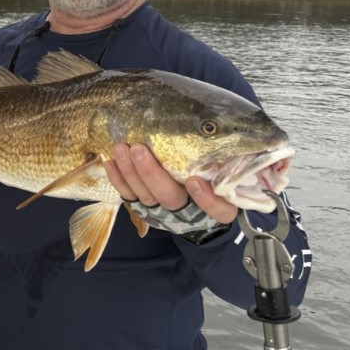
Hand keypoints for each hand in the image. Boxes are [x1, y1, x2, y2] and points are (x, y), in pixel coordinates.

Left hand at [104, 143, 236, 224]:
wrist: (199, 211)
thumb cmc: (217, 182)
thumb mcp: (230, 176)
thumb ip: (232, 164)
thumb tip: (238, 137)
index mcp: (219, 207)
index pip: (217, 209)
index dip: (205, 199)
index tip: (194, 182)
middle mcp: (190, 212)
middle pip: (169, 198)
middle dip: (151, 174)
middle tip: (138, 149)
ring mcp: (165, 211)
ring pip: (145, 195)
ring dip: (130, 172)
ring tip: (121, 148)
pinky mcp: (146, 207)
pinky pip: (129, 195)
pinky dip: (118, 180)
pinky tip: (110, 162)